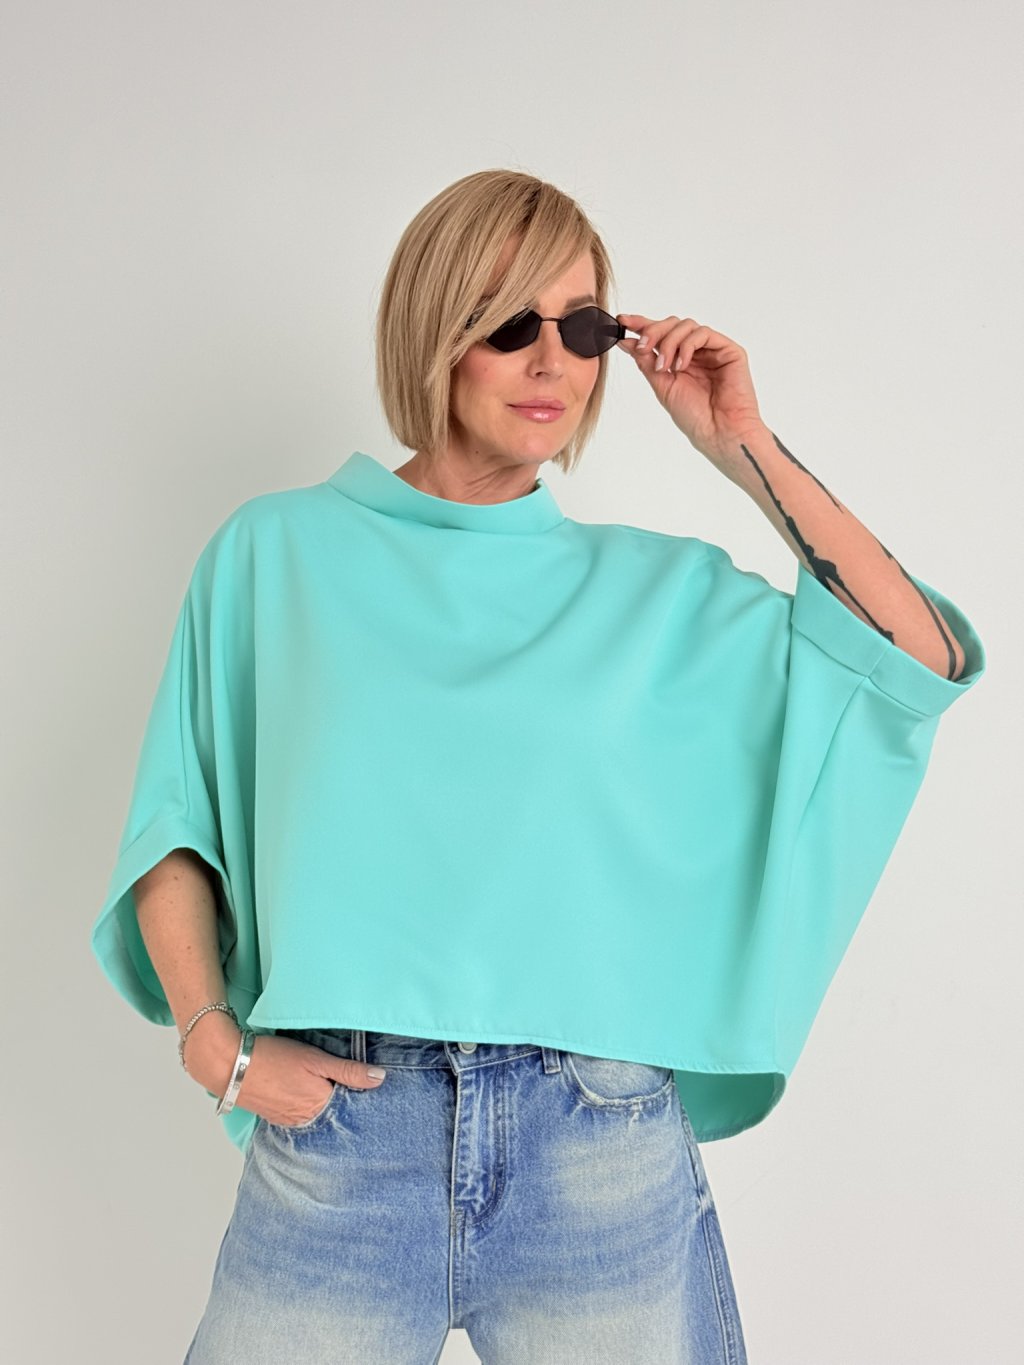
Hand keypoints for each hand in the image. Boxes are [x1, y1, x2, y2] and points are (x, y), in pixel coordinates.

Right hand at [185, 1023, 384, 1126]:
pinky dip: (306, 1108)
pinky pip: (298, 1116)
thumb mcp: (316, 1059)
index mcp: (320, 1106)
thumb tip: (380, 1079)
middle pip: (333, 1114)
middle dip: (344, 1106)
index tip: (373, 1092)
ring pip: (315, 1116)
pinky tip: (306, 1096)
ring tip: (330, 1093)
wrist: (229, 1064)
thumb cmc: (273, 1057)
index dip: (360, 1097)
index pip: (350, 1108)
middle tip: (356, 1094)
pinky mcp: (275, 1117)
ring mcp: (288, 1121)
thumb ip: (348, 1071)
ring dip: (324, 1107)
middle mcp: (305, 1120)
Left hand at [616, 313, 766, 476]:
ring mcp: (712, 350)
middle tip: (641, 347)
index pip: (660, 334)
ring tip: (664, 367)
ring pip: (686, 325)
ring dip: (669, 342)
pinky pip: (703, 333)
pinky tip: (681, 366)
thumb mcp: (662, 385)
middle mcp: (696, 352)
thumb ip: (646, 362)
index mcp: (679, 360)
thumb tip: (625, 341)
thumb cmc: (694, 416)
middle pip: (671, 324)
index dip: (641, 324)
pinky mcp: (729, 350)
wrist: (718, 433)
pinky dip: (686, 346)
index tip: (622, 322)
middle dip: (652, 332)